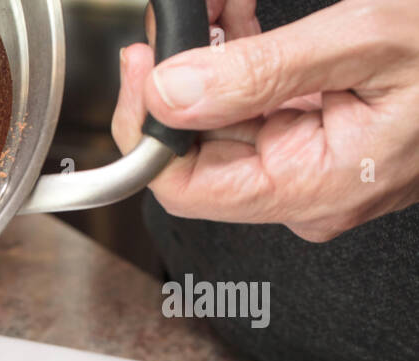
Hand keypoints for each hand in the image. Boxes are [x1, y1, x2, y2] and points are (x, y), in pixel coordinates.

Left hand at [112, 0, 418, 241]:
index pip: (186, 186)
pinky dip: (242, 60)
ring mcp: (316, 164)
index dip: (152, 127)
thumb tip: (173, 92)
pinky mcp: (326, 134)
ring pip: (226, 123)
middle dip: (177, 84)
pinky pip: (261, 105)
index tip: (145, 64)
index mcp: (311, 187)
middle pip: (200, 153)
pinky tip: (235, 21)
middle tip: (171, 26)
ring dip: (207, 65)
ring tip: (207, 13)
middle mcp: (307, 189)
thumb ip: (262, 70)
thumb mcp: (368, 42)